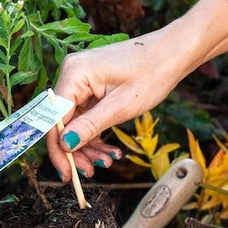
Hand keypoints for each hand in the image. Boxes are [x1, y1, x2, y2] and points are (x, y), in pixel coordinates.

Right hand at [48, 0, 227, 179]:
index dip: (58, 150)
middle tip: (91, 171)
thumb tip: (64, 146)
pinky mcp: (90, 87)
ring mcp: (80, 80)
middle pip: (62, 123)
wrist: (173, 52)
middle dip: (76, 150)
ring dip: (88, 145)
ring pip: (74, 123)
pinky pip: (86, 116)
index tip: (66, 174)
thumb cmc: (152, 73)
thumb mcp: (121, 107)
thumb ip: (89, 126)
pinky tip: (110, 150)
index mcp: (74, 74)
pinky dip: (96, 134)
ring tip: (107, 161)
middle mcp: (71, 74)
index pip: (54, 119)